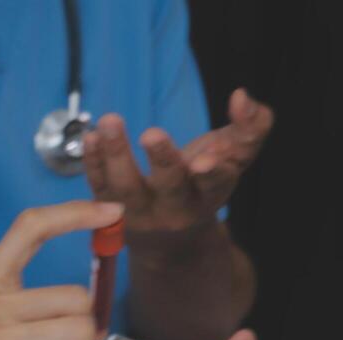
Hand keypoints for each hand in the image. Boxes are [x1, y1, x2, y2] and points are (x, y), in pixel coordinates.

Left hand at [82, 89, 273, 236]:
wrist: (170, 239)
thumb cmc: (204, 184)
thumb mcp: (235, 157)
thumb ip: (251, 127)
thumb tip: (242, 96)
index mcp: (209, 194)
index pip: (215, 183)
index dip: (212, 172)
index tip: (205, 161)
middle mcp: (176, 208)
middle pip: (170, 186)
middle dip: (162, 160)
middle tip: (152, 134)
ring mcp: (141, 212)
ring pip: (127, 188)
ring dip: (116, 155)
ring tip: (110, 121)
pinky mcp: (112, 209)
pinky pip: (100, 187)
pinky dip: (93, 163)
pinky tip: (90, 136)